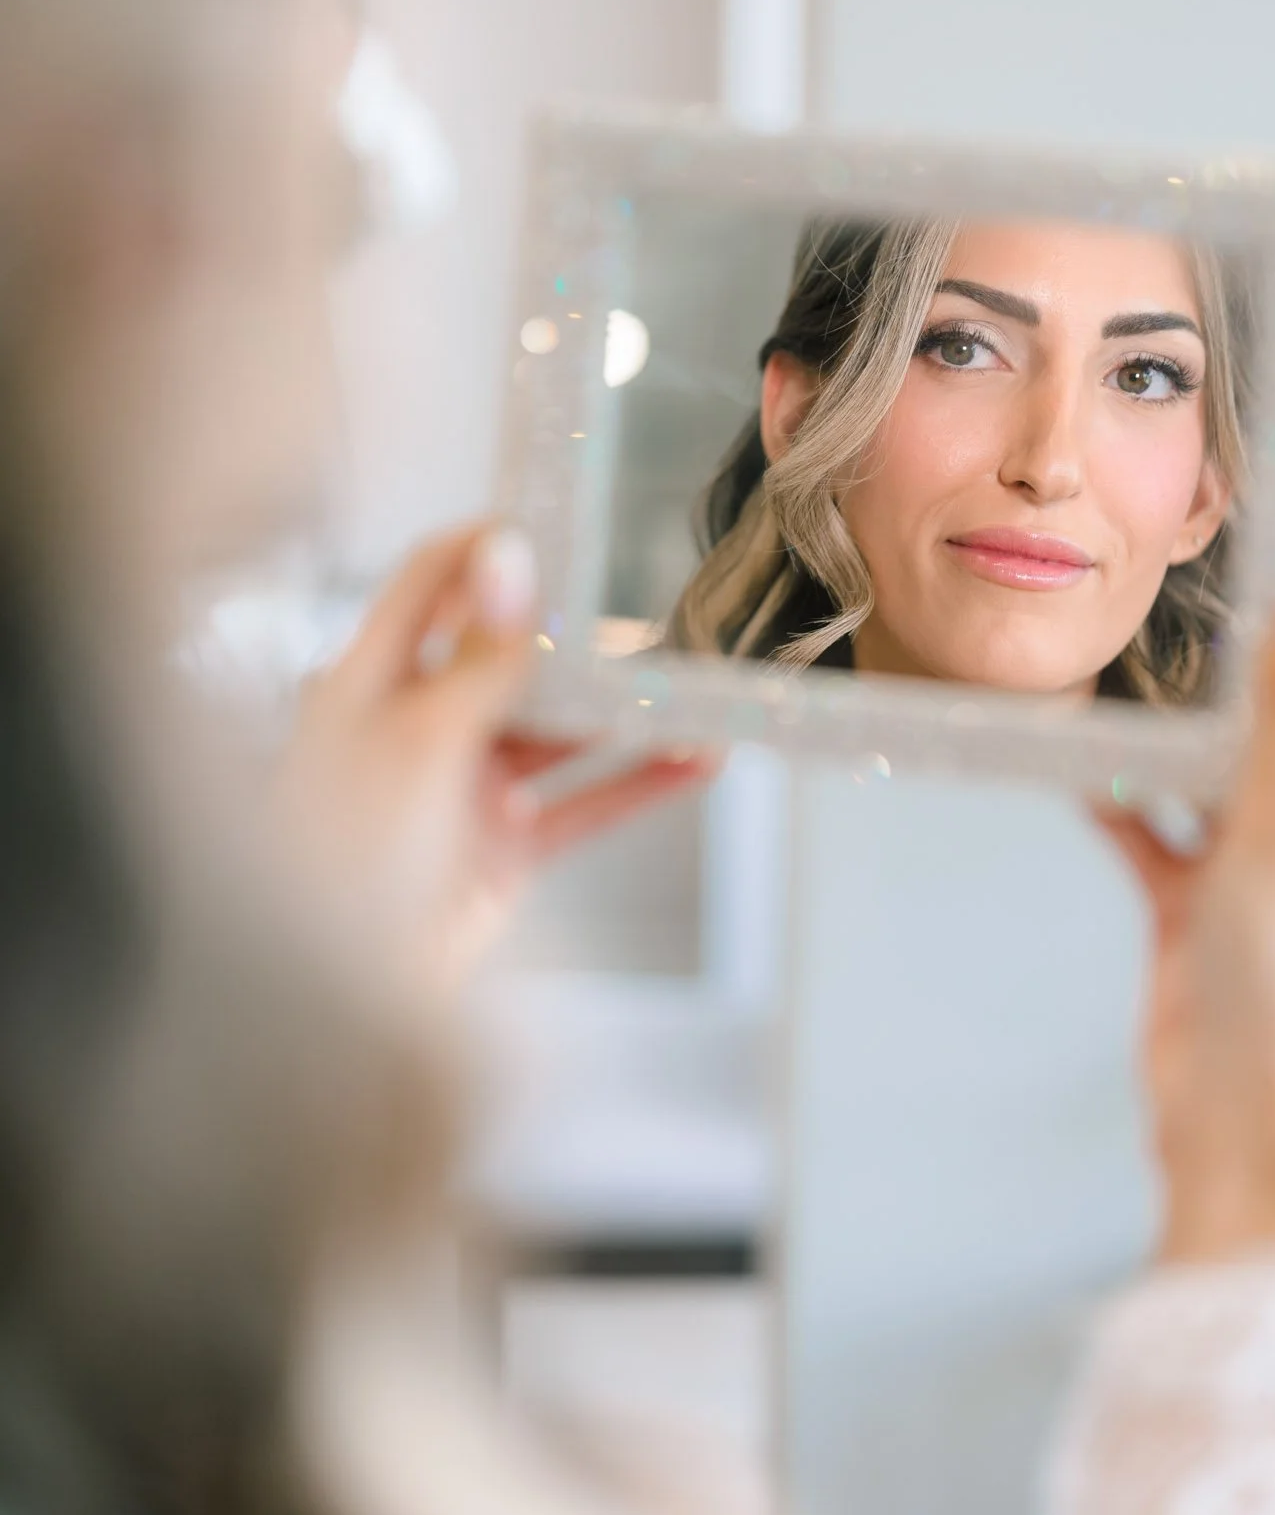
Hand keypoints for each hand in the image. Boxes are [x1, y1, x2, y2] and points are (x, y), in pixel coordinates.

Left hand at [277, 522, 713, 988]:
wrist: (341, 992)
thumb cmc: (344, 860)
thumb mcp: (417, 738)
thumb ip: (479, 656)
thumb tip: (510, 560)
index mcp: (369, 682)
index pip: (428, 584)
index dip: (488, 549)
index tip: (559, 522)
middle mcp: (415, 727)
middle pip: (508, 658)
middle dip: (579, 639)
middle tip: (651, 613)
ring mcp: (462, 790)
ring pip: (558, 733)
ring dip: (624, 714)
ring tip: (692, 686)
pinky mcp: (502, 851)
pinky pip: (582, 804)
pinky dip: (638, 784)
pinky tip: (694, 761)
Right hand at [1095, 566, 1274, 1261]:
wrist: (1245, 1138)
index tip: (1274, 528)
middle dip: (1233, 651)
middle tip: (1174, 587)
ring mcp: (1272, 864)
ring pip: (1219, 762)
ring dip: (1171, 727)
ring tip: (1117, 667)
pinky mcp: (1208, 906)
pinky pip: (1162, 826)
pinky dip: (1125, 798)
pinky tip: (1078, 766)